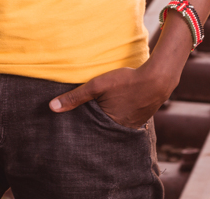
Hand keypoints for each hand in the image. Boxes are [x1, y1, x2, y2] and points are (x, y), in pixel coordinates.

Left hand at [48, 63, 174, 128]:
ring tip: (101, 116)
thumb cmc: (126, 81)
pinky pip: (126, 122)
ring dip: (108, 122)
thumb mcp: (97, 85)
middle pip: (102, 131)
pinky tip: (119, 109)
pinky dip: (121, 117)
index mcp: (107, 125)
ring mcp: (133, 126)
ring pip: (115, 126)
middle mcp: (120, 130)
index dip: (80, 129)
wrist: (157, 79)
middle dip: (94, 128)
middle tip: (85, 124)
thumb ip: (75, 97)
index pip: (88, 131)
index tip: (71, 131)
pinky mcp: (142, 119)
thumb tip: (51, 107)